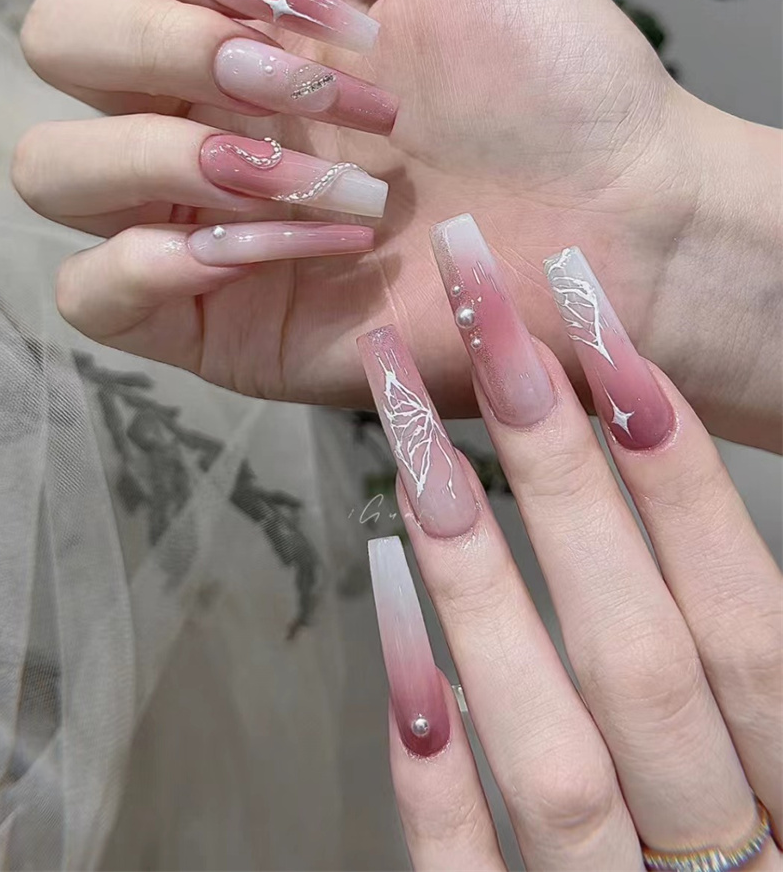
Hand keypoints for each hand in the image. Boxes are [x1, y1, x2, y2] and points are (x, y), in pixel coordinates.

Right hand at [13, 0, 780, 445]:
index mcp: (234, 13)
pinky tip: (281, 246)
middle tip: (304, 85)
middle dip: (169, 45)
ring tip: (306, 180)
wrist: (621, 216)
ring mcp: (191, 215)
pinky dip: (158, 260)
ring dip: (168, 154)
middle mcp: (193, 105)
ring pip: (49, 165)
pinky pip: (89, 292)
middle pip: (54, 40)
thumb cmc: (551, 75)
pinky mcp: (209, 320)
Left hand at [361, 225, 780, 870]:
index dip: (683, 484)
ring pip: (554, 753)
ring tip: (409, 439)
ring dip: (483, 586)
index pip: (750, 633)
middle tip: (488, 314)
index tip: (607, 339)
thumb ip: (760, 682)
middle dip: (563, 474)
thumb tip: (683, 509)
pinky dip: (433, 763)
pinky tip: (386, 627)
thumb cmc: (756, 853)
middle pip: (644, 657)